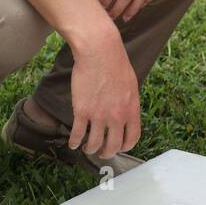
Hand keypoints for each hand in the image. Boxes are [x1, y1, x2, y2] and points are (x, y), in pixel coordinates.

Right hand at [69, 30, 140, 157]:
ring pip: (95, 144)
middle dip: (107, 152)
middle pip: (113, 146)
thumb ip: (129, 103)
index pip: (132, 138)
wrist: (99, 51)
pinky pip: (77, 134)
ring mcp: (98, 115)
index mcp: (131, 109)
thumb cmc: (115, 63)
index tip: (119, 146)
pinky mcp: (81, 110)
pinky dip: (74, 142)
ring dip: (90, 149)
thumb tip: (126, 115)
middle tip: (102, 152)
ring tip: (87, 147)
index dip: (125, 146)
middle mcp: (116, 116)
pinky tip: (73, 143)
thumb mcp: (131, 85)